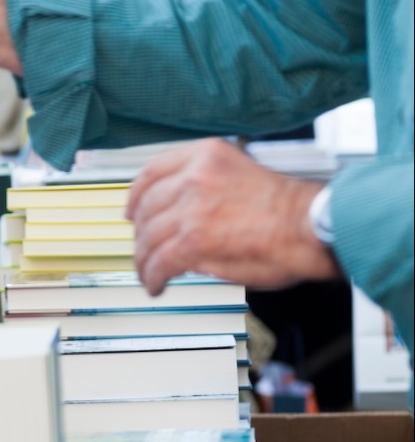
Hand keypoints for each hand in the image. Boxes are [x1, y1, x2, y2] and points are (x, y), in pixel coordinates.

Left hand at [128, 139, 339, 295]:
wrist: (311, 226)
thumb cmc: (289, 208)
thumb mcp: (240, 173)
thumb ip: (204, 189)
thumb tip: (179, 215)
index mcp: (206, 156)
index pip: (152, 172)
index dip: (136, 196)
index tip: (131, 210)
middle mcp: (194, 177)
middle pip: (146, 210)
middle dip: (142, 235)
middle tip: (145, 250)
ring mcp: (190, 209)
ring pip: (148, 239)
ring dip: (144, 261)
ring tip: (149, 273)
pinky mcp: (192, 241)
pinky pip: (158, 263)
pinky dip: (152, 278)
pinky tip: (156, 285)